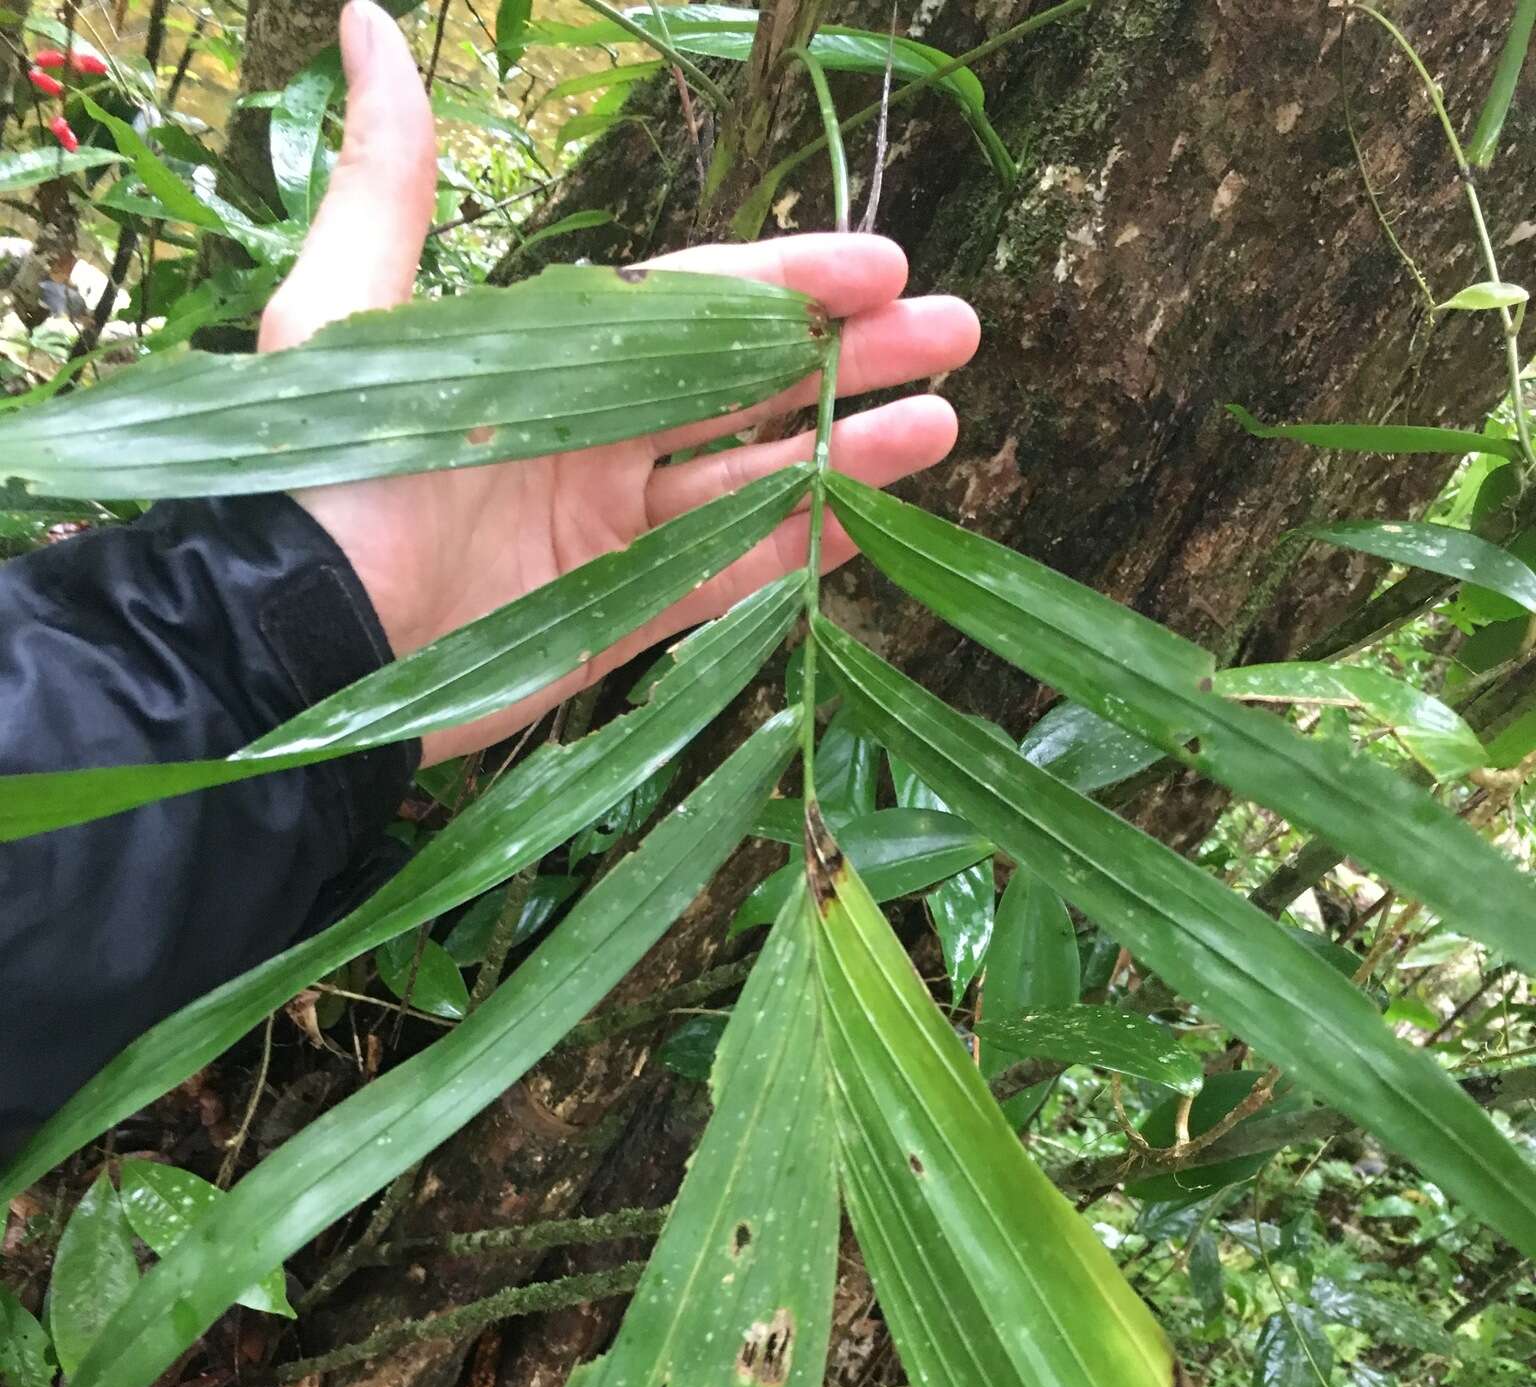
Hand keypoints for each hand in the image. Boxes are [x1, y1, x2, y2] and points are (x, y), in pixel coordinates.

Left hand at [259, 0, 979, 764]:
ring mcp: (616, 530)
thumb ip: (392, 184)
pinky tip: (868, 524)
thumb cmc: (326, 473)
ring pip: (757, 479)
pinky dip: (794, 557)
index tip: (882, 264)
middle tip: (956, 333)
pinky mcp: (620, 616)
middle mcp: (600, 436)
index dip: (790, 281)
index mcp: (556, 356)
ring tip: (945, 425)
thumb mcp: (347, 310)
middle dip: (853, 357)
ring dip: (851, 451)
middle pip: (751, 384)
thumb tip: (372, 21)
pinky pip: (726, 579)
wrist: (303, 640)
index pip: (697, 303)